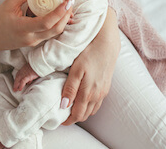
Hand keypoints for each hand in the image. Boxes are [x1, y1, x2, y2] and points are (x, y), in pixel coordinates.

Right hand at [0, 0, 73, 58]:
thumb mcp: (9, 4)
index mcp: (23, 28)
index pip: (47, 22)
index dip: (60, 11)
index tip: (67, 0)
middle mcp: (31, 38)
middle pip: (56, 29)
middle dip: (66, 14)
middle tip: (70, 0)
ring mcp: (33, 42)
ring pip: (55, 32)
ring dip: (63, 19)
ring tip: (66, 5)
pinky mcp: (34, 42)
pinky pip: (50, 33)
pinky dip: (56, 23)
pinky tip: (57, 12)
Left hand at [13, 63, 39, 90]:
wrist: (37, 64)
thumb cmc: (35, 67)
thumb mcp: (30, 71)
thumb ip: (28, 75)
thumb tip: (28, 82)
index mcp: (22, 70)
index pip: (17, 76)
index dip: (16, 81)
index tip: (15, 85)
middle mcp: (22, 72)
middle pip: (17, 78)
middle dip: (15, 84)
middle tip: (14, 89)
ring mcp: (24, 74)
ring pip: (18, 80)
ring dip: (16, 85)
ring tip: (16, 90)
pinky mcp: (27, 76)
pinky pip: (22, 82)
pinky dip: (21, 86)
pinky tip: (20, 89)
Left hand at [61, 8, 119, 123]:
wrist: (107, 44)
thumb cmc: (89, 54)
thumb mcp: (76, 70)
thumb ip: (70, 88)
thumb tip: (63, 105)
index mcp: (88, 93)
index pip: (78, 114)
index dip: (68, 120)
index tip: (59, 120)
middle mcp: (97, 95)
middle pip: (85, 114)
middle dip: (74, 118)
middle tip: (63, 116)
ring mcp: (103, 91)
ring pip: (92, 110)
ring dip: (82, 112)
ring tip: (71, 109)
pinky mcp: (106, 86)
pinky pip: (98, 103)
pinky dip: (89, 106)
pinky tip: (83, 100)